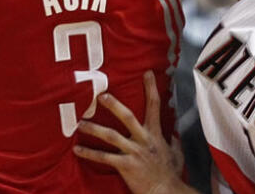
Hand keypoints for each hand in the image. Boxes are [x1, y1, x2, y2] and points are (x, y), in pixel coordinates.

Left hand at [72, 72, 185, 193]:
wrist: (166, 192)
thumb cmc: (170, 175)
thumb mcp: (176, 154)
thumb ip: (173, 142)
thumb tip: (173, 135)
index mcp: (155, 135)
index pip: (155, 107)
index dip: (151, 89)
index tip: (147, 73)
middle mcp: (143, 140)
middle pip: (127, 117)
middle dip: (114, 105)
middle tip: (100, 95)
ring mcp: (133, 152)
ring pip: (111, 136)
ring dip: (94, 128)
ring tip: (80, 122)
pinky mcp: (125, 165)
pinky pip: (104, 157)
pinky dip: (89, 153)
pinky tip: (77, 149)